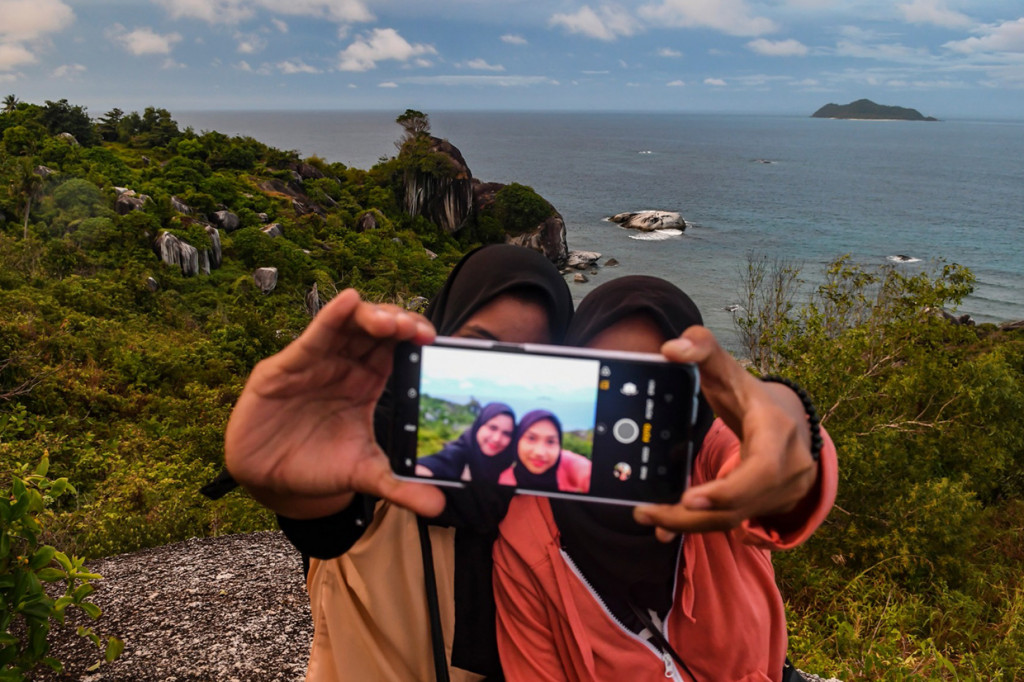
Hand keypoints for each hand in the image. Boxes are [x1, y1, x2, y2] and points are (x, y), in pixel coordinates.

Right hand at [224, 288, 445, 518]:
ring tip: (391, 322)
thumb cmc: (318, 467)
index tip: (432, 340)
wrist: (270, 481)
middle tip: (416, 331)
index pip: (395, 348)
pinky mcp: (286, 367)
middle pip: (375, 329)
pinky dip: (330, 317)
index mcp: (367, 381)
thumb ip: (400, 487)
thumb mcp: (363, 475)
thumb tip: (438, 507)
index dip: (413, 336)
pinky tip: (347, 302)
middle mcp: (344, 365)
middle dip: (397, 322)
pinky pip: (313, 337)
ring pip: (346, 325)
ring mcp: (316, 362)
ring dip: (370, 317)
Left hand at [633, 326, 818, 539]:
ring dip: (688, 524)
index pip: (761, 470)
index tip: (688, 498)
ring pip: (733, 520)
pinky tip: (665, 526)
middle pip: (739, 506)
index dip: (729, 489)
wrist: (792, 420)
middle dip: (692, 516)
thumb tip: (670, 348)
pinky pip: (732, 522)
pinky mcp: (769, 506)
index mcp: (777, 431)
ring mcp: (782, 492)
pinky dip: (698, 525)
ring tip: (648, 518)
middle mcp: (787, 468)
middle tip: (646, 512)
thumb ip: (701, 347)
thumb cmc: (750, 394)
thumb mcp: (728, 368)